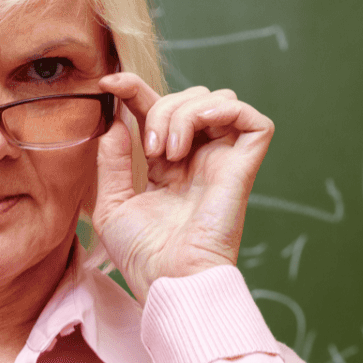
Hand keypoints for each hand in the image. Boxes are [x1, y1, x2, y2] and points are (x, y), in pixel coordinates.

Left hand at [92, 73, 274, 303]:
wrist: (168, 280)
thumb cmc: (143, 256)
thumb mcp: (112, 203)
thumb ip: (112, 161)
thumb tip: (115, 122)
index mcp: (169, 166)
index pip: (157, 110)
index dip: (135, 89)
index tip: (109, 81)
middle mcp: (199, 159)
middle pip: (187, 97)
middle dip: (160, 106)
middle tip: (148, 148)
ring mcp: (224, 161)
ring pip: (217, 99)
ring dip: (184, 112)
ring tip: (167, 152)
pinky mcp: (244, 167)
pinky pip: (254, 120)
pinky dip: (224, 110)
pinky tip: (196, 133)